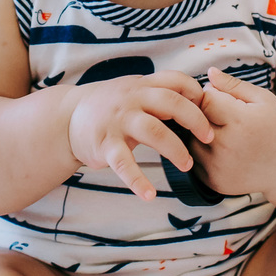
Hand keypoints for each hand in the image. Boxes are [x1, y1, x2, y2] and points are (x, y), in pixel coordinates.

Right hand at [67, 71, 213, 201]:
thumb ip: (158, 93)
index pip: (174, 80)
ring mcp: (117, 121)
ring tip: (186, 165)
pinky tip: (149, 195)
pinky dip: (137, 180)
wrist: (65, 118)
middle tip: (209, 138)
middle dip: (195, 119)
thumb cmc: (107, 106)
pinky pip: (123, 163)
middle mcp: (131, 99)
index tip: (210, 107)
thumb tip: (196, 100)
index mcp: (141, 86)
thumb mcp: (131, 91)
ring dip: (175, 149)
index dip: (195, 91)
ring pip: (153, 130)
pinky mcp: (105, 144)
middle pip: (170, 102)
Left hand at [189, 67, 275, 201]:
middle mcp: (227, 147)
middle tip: (222, 114)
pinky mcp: (212, 182)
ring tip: (221, 131)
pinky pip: (193, 158)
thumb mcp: (263, 99)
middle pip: (195, 118)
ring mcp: (218, 168)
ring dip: (198, 132)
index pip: (205, 99)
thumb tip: (209, 73)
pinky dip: (201, 151)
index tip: (223, 98)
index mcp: (241, 122)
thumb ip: (233, 84)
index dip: (212, 95)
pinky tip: (220, 149)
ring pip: (189, 138)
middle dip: (204, 112)